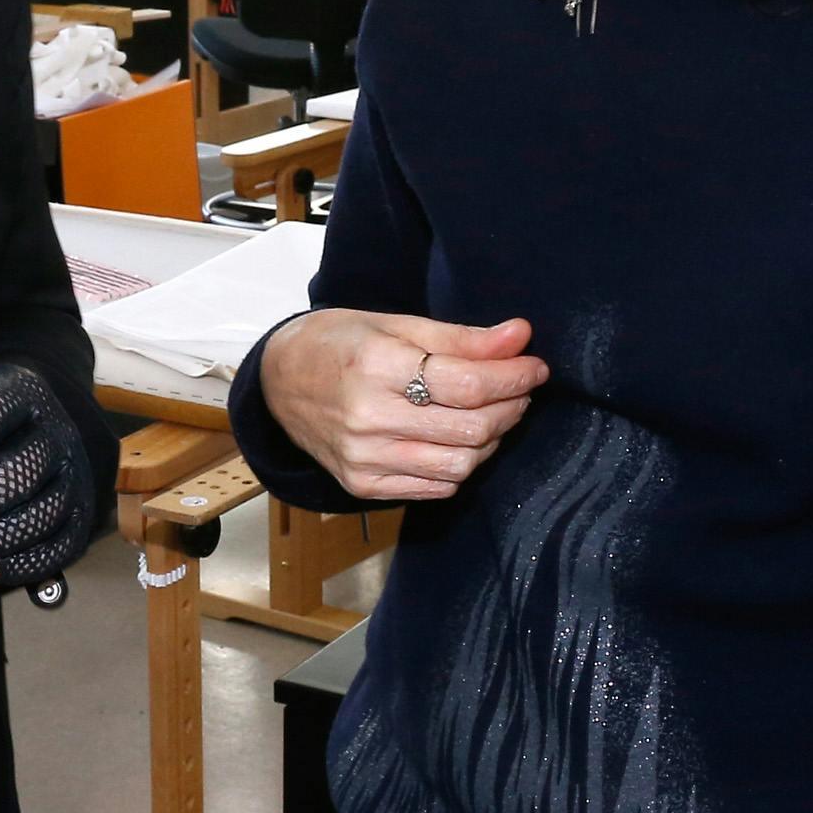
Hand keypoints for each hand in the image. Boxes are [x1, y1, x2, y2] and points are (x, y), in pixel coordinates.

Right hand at [256, 310, 546, 500]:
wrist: (279, 382)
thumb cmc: (338, 343)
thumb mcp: (395, 325)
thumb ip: (461, 337)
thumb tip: (520, 337)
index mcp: (375, 365)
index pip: (467, 383)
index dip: (513, 377)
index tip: (534, 366)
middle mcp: (367, 418)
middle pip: (470, 427)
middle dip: (510, 407)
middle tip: (520, 388)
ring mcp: (364, 459)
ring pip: (459, 464)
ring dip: (491, 439)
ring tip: (493, 413)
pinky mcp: (363, 486)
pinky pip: (435, 487)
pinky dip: (461, 465)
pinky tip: (460, 439)